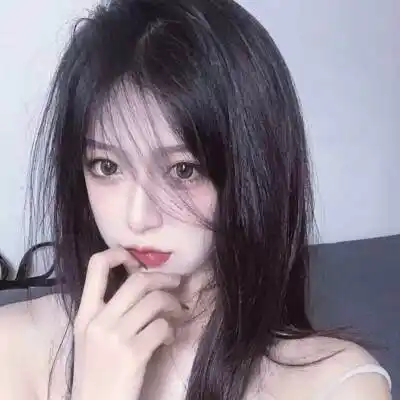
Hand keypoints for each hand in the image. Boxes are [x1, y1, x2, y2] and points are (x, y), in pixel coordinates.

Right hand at [71, 247, 184, 399]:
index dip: (119, 254)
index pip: (96, 265)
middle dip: (163, 278)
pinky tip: (170, 339)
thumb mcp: (93, 337)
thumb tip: (141, 282)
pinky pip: (163, 327)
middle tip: (177, 282)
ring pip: (155, 301)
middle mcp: (98, 320)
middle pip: (138, 280)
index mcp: (85, 313)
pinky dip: (172, 330)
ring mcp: (115, 337)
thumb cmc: (97, 371)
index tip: (137, 259)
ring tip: (179, 313)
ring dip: (174, 304)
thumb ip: (109, 310)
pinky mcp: (133, 354)